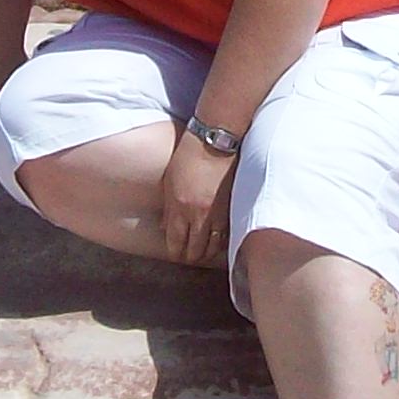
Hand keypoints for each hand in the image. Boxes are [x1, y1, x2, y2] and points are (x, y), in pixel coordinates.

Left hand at [160, 130, 236, 267]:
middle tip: (189, 255)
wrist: (215, 141)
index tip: (176, 252)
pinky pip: (226, 236)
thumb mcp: (169, 182)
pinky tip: (218, 242)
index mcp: (180, 208)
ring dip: (207, 253)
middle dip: (190, 256)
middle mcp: (199, 215)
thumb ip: (168, 209)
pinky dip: (221, 243)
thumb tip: (165, 229)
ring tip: (204, 251)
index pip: (175, 244)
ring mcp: (218, 214)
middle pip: (195, 251)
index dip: (175, 253)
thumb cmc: (188, 157)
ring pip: (213, 248)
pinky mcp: (232, 209)